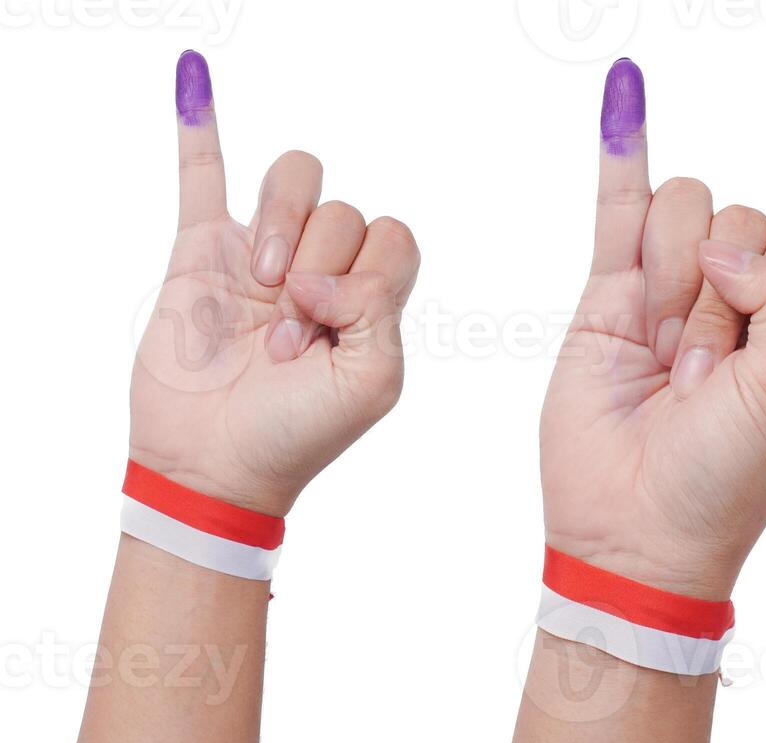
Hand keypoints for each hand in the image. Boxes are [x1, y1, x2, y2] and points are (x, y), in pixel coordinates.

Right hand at [130, 50, 419, 515]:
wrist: (216, 465)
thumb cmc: (300, 433)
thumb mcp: (372, 380)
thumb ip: (377, 308)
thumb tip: (323, 272)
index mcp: (372, 295)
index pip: (394, 236)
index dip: (365, 273)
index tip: (328, 328)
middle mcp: (321, 265)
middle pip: (345, 210)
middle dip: (318, 268)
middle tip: (285, 337)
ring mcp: (259, 254)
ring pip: (295, 183)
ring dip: (282, 226)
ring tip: (261, 289)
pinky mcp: (200, 252)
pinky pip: (203, 173)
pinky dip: (199, 124)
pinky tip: (194, 76)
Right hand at [540, 59, 765, 598]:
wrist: (639, 536)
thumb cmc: (729, 479)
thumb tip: (726, 247)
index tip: (762, 327)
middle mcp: (745, 293)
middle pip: (745, 213)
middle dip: (720, 289)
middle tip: (705, 373)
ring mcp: (675, 291)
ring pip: (683, 209)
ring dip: (670, 281)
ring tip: (665, 359)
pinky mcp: (609, 297)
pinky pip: (618, 203)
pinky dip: (622, 145)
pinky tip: (624, 86)